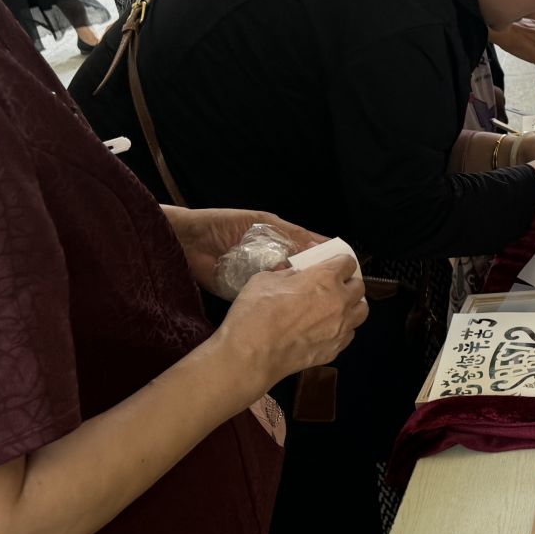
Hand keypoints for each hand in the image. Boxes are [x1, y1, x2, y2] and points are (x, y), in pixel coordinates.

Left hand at [163, 206, 325, 297]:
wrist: (185, 242)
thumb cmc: (223, 224)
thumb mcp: (260, 223)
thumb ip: (289, 235)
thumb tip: (318, 248)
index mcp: (281, 237)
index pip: (312, 247)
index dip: (329, 257)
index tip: (349, 269)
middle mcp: (275, 256)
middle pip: (303, 270)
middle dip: (318, 280)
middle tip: (338, 293)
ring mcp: (261, 274)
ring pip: (288, 285)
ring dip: (300, 293)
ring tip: (321, 305)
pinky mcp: (246, 289)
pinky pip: (268, 296)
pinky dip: (279, 302)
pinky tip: (294, 310)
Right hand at [215, 254, 369, 390]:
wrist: (251, 355)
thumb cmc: (255, 312)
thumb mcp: (266, 279)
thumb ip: (287, 274)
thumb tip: (294, 274)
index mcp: (326, 278)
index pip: (348, 262)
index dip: (340, 261)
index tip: (332, 264)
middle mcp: (340, 301)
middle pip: (360, 287)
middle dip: (348, 283)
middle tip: (333, 286)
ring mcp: (340, 328)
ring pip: (361, 311)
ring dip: (352, 306)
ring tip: (336, 308)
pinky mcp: (335, 350)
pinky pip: (349, 334)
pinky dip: (342, 329)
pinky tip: (326, 330)